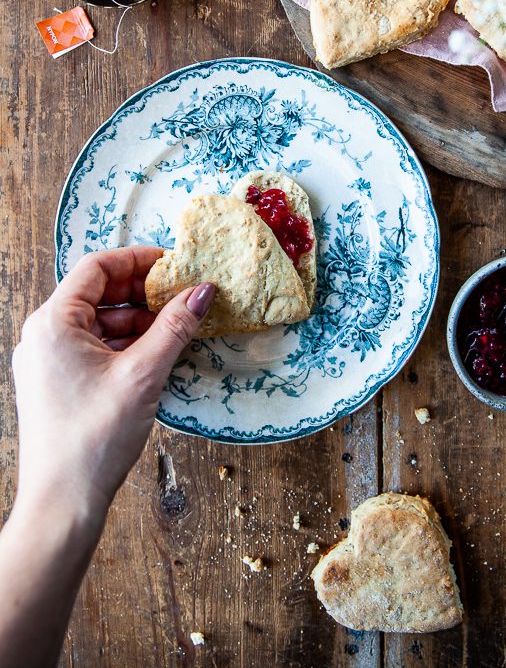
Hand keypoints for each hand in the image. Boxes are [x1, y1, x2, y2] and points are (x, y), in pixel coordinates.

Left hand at [12, 246, 214, 525]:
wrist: (62, 503)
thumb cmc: (94, 438)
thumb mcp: (143, 374)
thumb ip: (175, 326)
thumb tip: (204, 289)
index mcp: (53, 323)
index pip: (97, 267)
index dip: (138, 259)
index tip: (174, 264)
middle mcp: (44, 335)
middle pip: (98, 292)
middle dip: (142, 291)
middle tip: (182, 294)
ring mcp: (48, 360)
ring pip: (99, 321)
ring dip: (137, 319)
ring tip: (176, 326)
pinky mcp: (57, 382)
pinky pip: (94, 346)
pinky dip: (125, 343)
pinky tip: (156, 352)